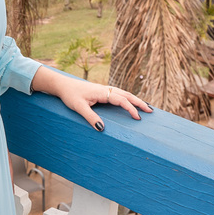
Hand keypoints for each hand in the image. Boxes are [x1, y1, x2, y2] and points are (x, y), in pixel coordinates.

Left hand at [30, 67, 151, 130]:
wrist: (63, 85)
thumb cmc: (70, 95)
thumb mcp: (79, 107)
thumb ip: (90, 117)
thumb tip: (102, 129)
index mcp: (102, 92)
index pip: (121, 99)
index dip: (131, 108)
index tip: (138, 117)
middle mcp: (106, 89)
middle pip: (127, 95)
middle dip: (139, 102)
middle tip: (150, 111)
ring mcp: (105, 89)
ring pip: (124, 93)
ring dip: (135, 99)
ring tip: (145, 107)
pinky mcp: (102, 91)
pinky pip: (119, 94)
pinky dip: (128, 98)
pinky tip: (130, 103)